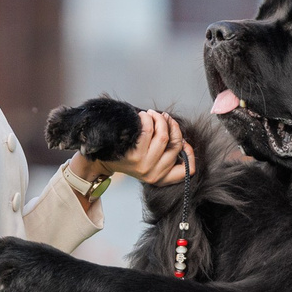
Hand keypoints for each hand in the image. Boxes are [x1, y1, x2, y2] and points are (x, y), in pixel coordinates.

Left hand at [73, 110, 192, 189]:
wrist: (101, 158)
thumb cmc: (127, 153)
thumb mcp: (148, 159)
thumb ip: (164, 152)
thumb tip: (179, 135)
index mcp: (161, 177)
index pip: (188, 171)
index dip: (190, 153)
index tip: (183, 140)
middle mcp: (154, 173)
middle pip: (175, 145)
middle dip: (172, 126)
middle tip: (164, 117)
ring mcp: (144, 165)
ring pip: (163, 136)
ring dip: (159, 119)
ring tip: (152, 114)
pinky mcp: (134, 156)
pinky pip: (149, 130)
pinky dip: (148, 118)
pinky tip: (142, 116)